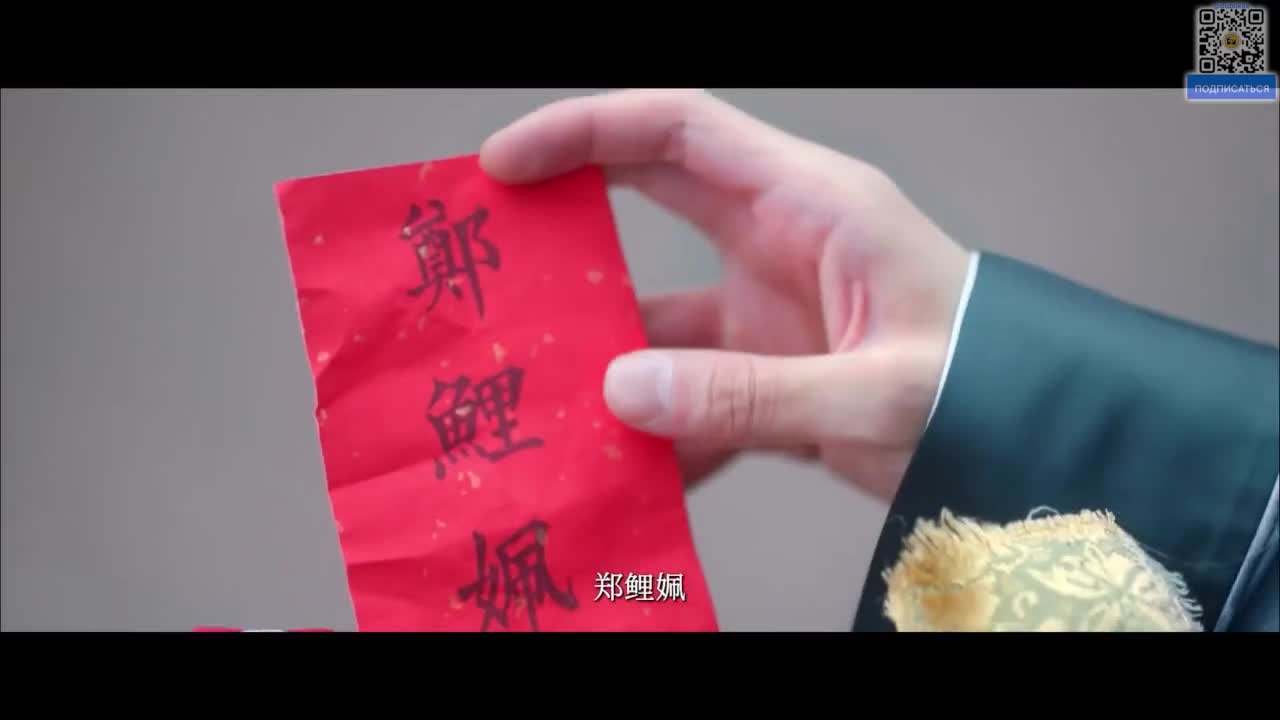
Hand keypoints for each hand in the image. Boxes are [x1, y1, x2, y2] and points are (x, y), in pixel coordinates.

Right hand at [480, 89, 970, 500]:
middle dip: (569, 229)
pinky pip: (688, 391)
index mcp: (810, 205)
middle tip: (493, 264)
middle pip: (647, 208)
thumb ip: (753, 394)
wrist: (1034, 444)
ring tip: (541, 400)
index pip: (678, 131)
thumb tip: (624, 390)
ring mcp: (768, 312)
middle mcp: (778, 244)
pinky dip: (655, 431)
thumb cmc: (992, 386)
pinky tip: (624, 472)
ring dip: (605, 361)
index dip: (586, 132)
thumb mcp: (878, 391)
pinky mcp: (768, 374)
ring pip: (656, 318)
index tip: (507, 162)